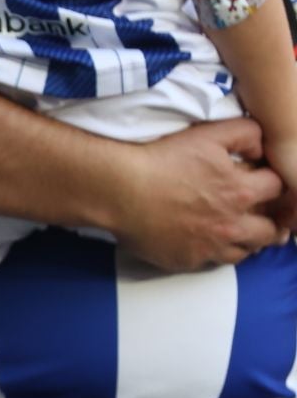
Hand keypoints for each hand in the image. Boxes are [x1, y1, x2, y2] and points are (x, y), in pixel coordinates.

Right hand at [110, 118, 289, 269]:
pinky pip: (212, 263)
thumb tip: (260, 148)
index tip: (262, 181)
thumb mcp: (207, 134)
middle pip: (269, 230)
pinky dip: (215, 253)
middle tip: (260, 215)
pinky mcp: (187, 260)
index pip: (277, 189)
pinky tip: (206, 242)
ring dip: (246, 240)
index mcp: (241, 191)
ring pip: (246, 251)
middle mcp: (232, 223)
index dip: (271, 182)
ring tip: (236, 231)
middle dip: (270, 220)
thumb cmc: (161, 160)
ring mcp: (210, 246)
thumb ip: (246, 134)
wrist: (119, 191)